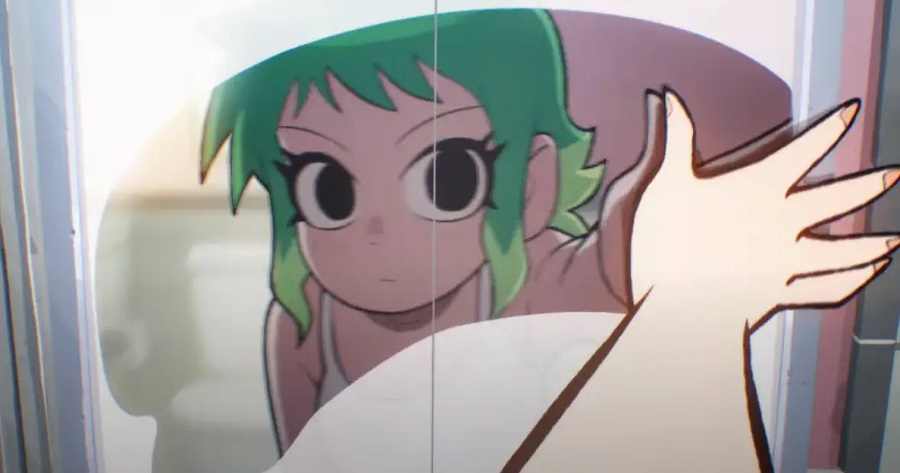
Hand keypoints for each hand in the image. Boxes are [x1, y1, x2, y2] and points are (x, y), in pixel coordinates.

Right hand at [626, 89, 897, 329]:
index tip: (854, 111)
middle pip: (839, 200)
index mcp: (759, 189)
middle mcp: (784, 222)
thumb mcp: (665, 183)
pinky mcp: (782, 293)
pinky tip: (866, 276)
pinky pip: (825, 288)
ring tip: (895, 240)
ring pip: (842, 252)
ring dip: (872, 245)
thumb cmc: (667, 242)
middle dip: (871, 185)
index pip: (804, 151)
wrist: (677, 308)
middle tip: (896, 175)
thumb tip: (670, 95)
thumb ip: (675, 138)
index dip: (830, 128)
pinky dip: (850, 282)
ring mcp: (788, 262)